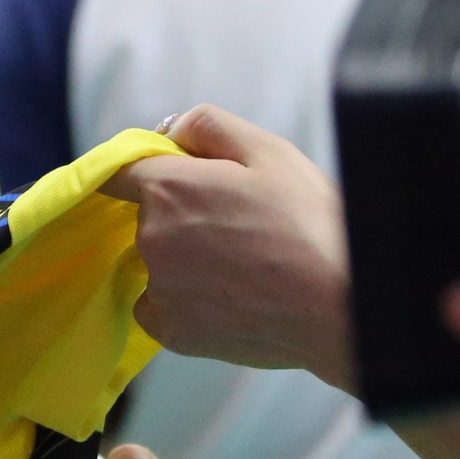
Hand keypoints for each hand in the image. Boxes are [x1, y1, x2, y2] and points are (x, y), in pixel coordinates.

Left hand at [101, 107, 352, 383]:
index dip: (147, 171)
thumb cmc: (309, 222)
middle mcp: (151, 239)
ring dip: (185, 258)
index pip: (119, 173)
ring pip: (157, 263)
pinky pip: (160, 306)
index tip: (177, 178)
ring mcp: (159, 290)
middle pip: (147, 217)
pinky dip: (185, 300)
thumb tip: (170, 130)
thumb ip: (207, 125)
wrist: (340, 306)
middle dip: (181, 213)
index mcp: (167, 188)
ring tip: (243, 264)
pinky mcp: (172, 332)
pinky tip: (230, 295)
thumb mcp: (268, 150)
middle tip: (238, 223)